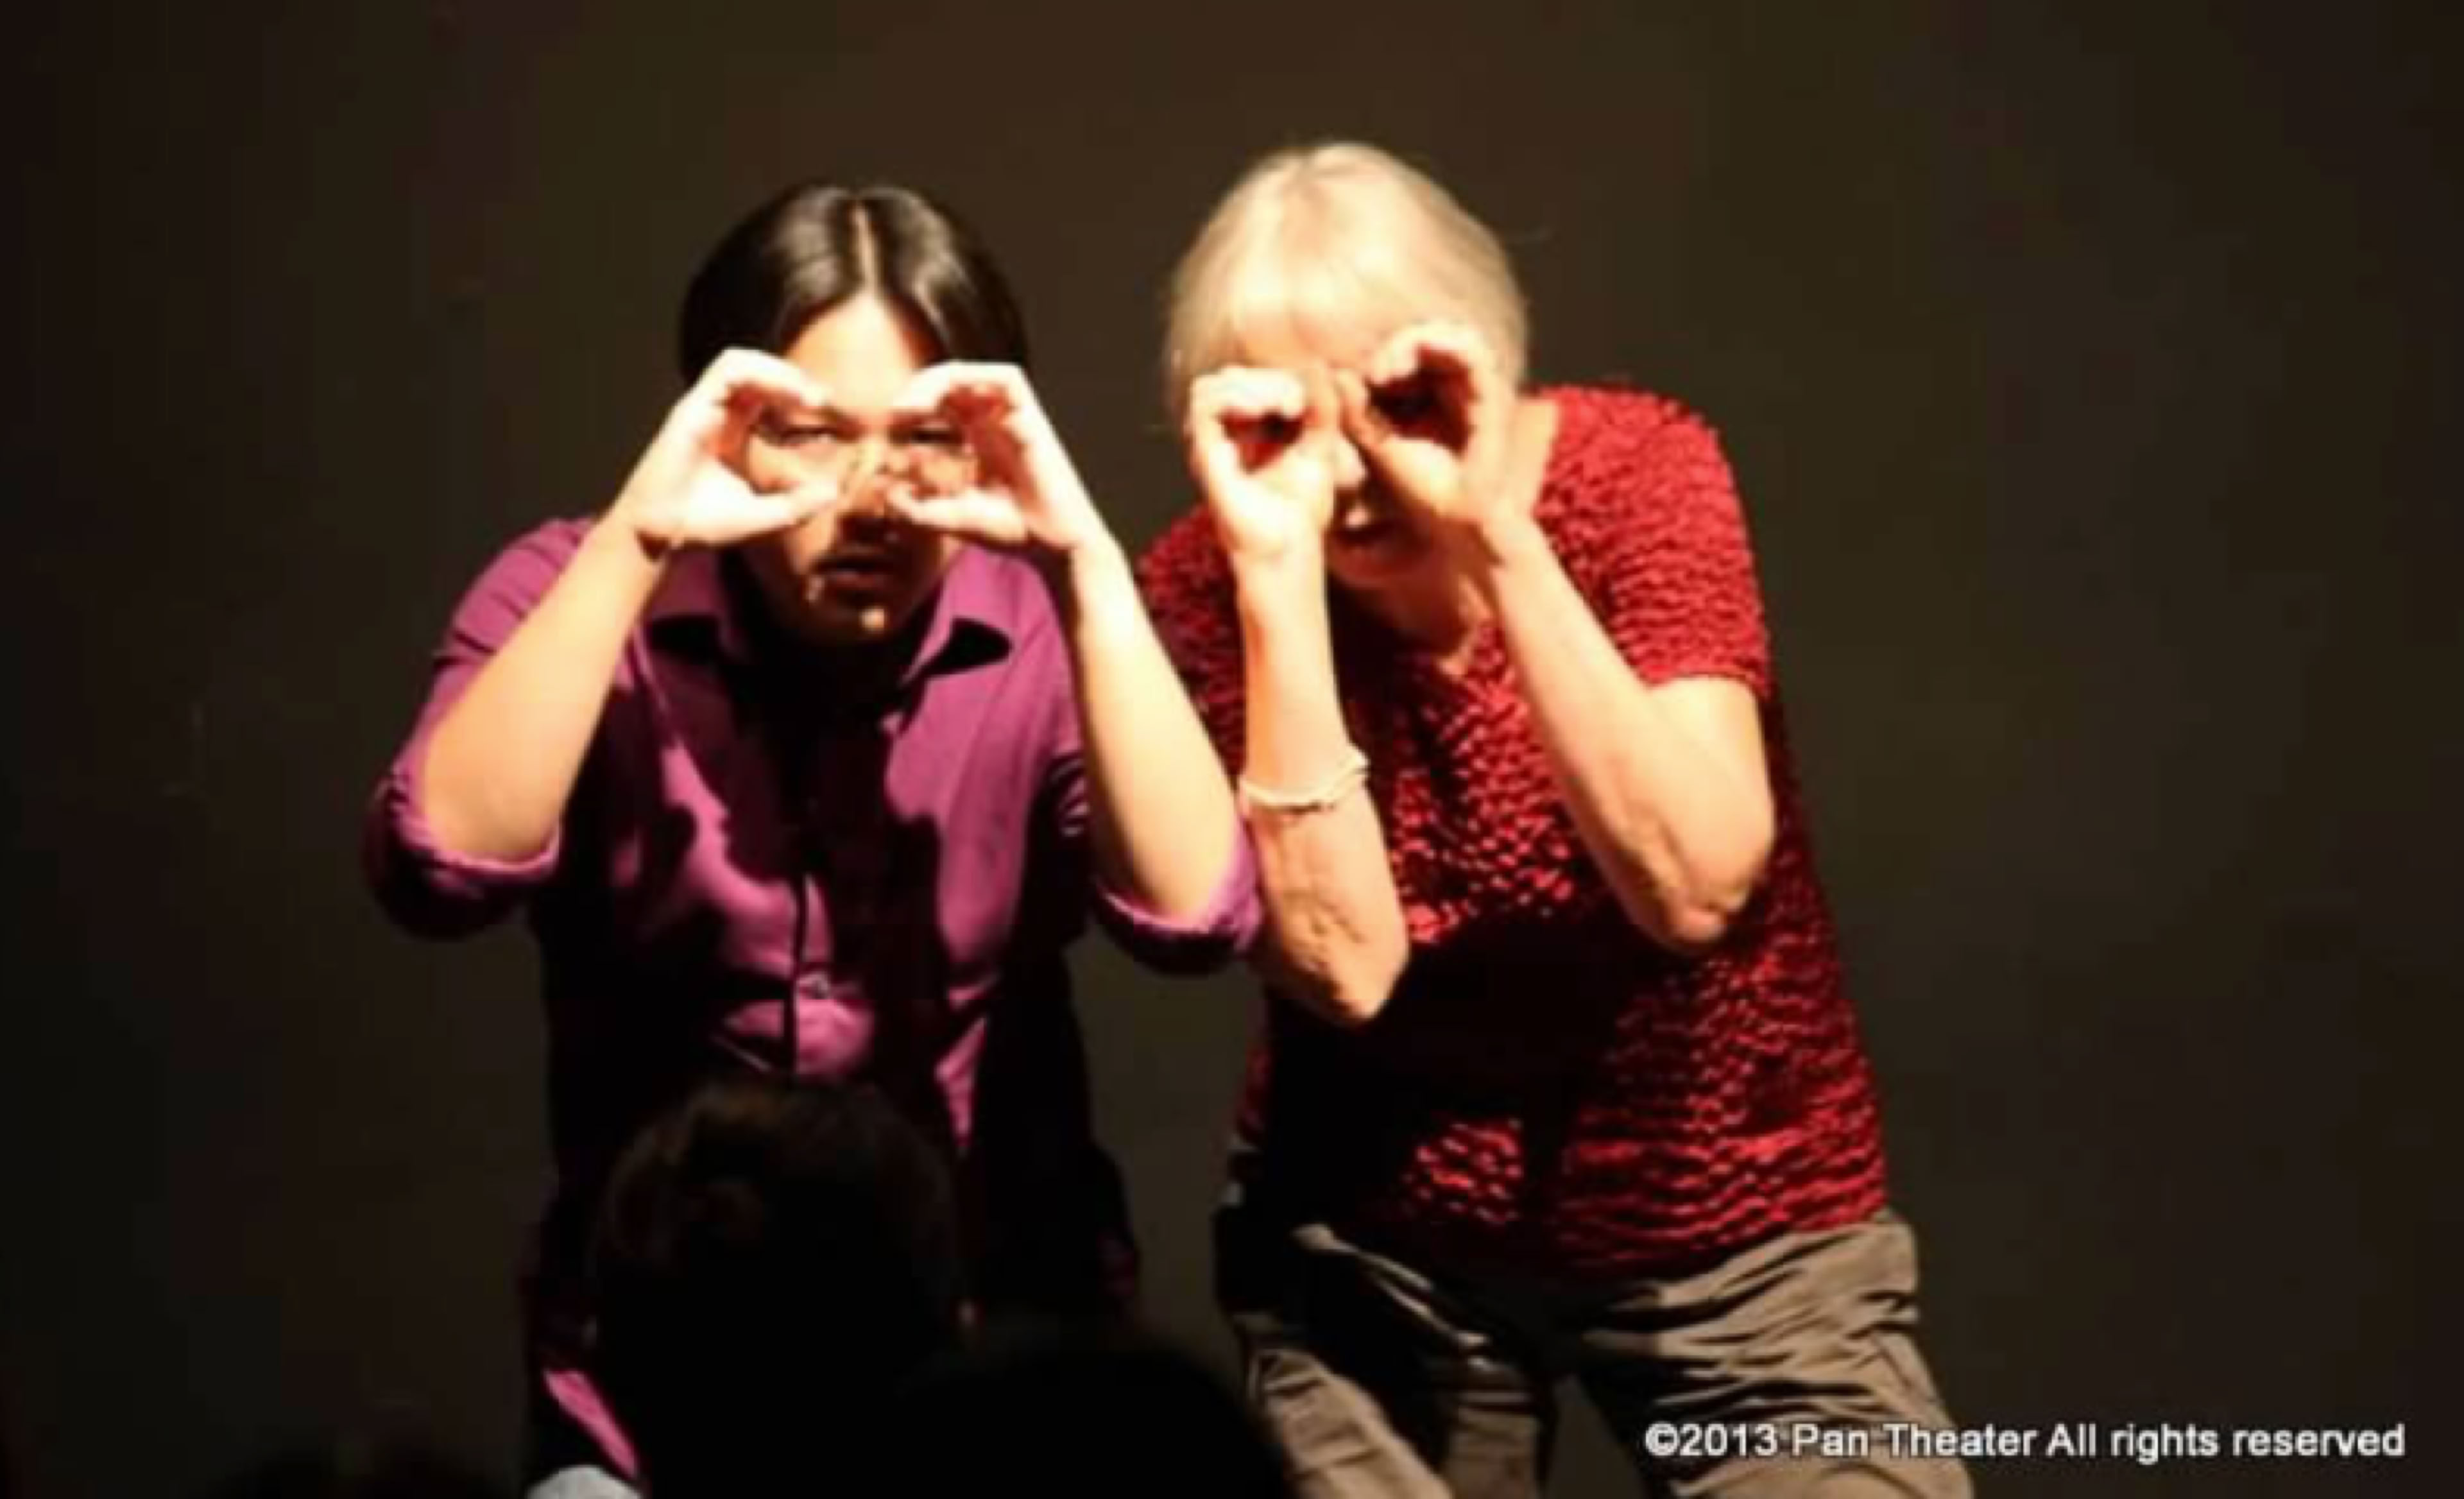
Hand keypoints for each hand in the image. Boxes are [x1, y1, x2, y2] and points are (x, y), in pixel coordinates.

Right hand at [612, 349, 843, 552]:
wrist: (662, 535)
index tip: (832, 417)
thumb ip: (798, 504)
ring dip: (780, 372)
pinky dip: (762, 374)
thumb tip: (833, 491)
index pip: (767, 393)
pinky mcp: (691, 409)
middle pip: (757, 371)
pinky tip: (790, 396)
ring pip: (741, 362)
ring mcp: (703, 407)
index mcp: (734, 429)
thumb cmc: (704, 524)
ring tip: (811, 398)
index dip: (799, 395)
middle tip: (826, 403)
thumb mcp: (765, 516)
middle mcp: (718, 413)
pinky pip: (727, 371)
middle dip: (794, 379)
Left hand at [880, 363, 1111, 558]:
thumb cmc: (1011, 530)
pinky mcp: (1032, 416)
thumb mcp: (950, 518)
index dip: (910, 406)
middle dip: (917, 388)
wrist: (1052, 544)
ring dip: (936, 381)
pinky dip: (974, 378)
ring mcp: (1012, 417)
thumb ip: (917, 510)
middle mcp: (993, 422)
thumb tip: (886, 494)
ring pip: (971, 374)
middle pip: (949, 382)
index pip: (939, 403)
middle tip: (895, 414)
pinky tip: (946, 401)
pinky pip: (1006, 378)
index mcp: (976, 439)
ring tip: (911, 407)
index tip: (889, 429)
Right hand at [1184, 365, 1337, 567]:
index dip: (1280, 378)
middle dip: (1269, 379)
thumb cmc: (1302, 509)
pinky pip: (1204, 404)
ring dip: (1252, 385)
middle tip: (1300, 405)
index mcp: (1245, 433)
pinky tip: (1268, 410)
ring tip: (1287, 407)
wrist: (1287, 549)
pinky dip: (1237, 397)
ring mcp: (1209, 446)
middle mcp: (1221, 437)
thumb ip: (1322, 407)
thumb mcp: (1321, 446)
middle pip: (1230, 377)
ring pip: (1212, 385)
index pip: (1249, 381)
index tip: (1312, 401)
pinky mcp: (1204, 455)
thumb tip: (1316, 364)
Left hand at [1336, 321, 1511, 542]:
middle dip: (1393, 348)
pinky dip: (1438, 347)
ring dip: (1410, 343)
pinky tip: (1400, 368)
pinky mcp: (1491, 392)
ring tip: (1380, 371)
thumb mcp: (1377, 447)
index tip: (1348, 379)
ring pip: (1448, 336)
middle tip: (1367, 372)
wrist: (1459, 524)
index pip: (1407, 355)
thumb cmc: (1422, 493)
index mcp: (1430, 398)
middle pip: (1426, 341)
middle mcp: (1455, 388)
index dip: (1379, 357)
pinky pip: (1471, 351)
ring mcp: (1475, 388)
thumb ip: (1358, 414)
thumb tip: (1334, 373)